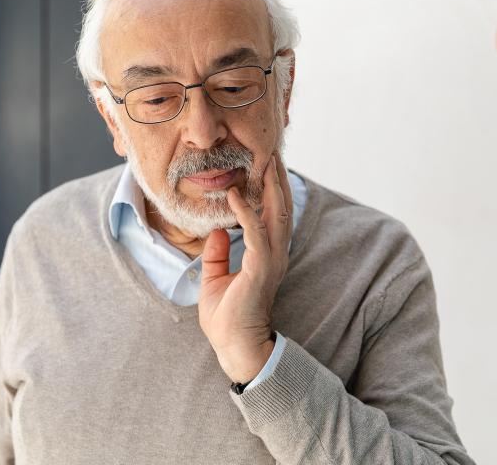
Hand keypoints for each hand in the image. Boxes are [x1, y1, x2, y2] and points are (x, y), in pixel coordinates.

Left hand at [198, 154, 293, 383]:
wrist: (234, 346)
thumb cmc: (226, 319)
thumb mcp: (215, 279)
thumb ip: (216, 254)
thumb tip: (215, 231)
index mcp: (267, 254)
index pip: (274, 213)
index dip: (272, 187)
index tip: (266, 162)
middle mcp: (275, 253)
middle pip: (282, 206)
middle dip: (278, 177)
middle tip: (272, 149)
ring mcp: (272, 259)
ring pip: (276, 213)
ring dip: (270, 185)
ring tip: (264, 159)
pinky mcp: (261, 267)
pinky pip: (255, 232)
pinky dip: (246, 211)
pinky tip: (236, 194)